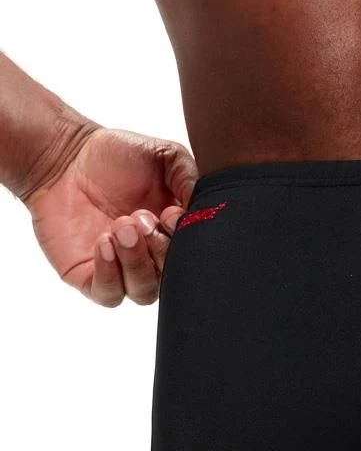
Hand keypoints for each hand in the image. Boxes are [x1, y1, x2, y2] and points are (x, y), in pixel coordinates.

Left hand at [21, 121, 197, 304]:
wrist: (64, 156)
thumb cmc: (116, 156)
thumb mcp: (165, 155)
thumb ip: (190, 177)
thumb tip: (205, 208)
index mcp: (175, 233)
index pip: (193, 256)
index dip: (186, 241)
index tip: (171, 213)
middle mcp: (152, 256)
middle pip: (172, 279)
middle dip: (160, 249)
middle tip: (141, 218)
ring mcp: (122, 269)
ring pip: (143, 292)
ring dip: (136, 262)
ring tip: (121, 227)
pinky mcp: (90, 277)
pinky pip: (110, 295)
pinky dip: (110, 273)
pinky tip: (103, 243)